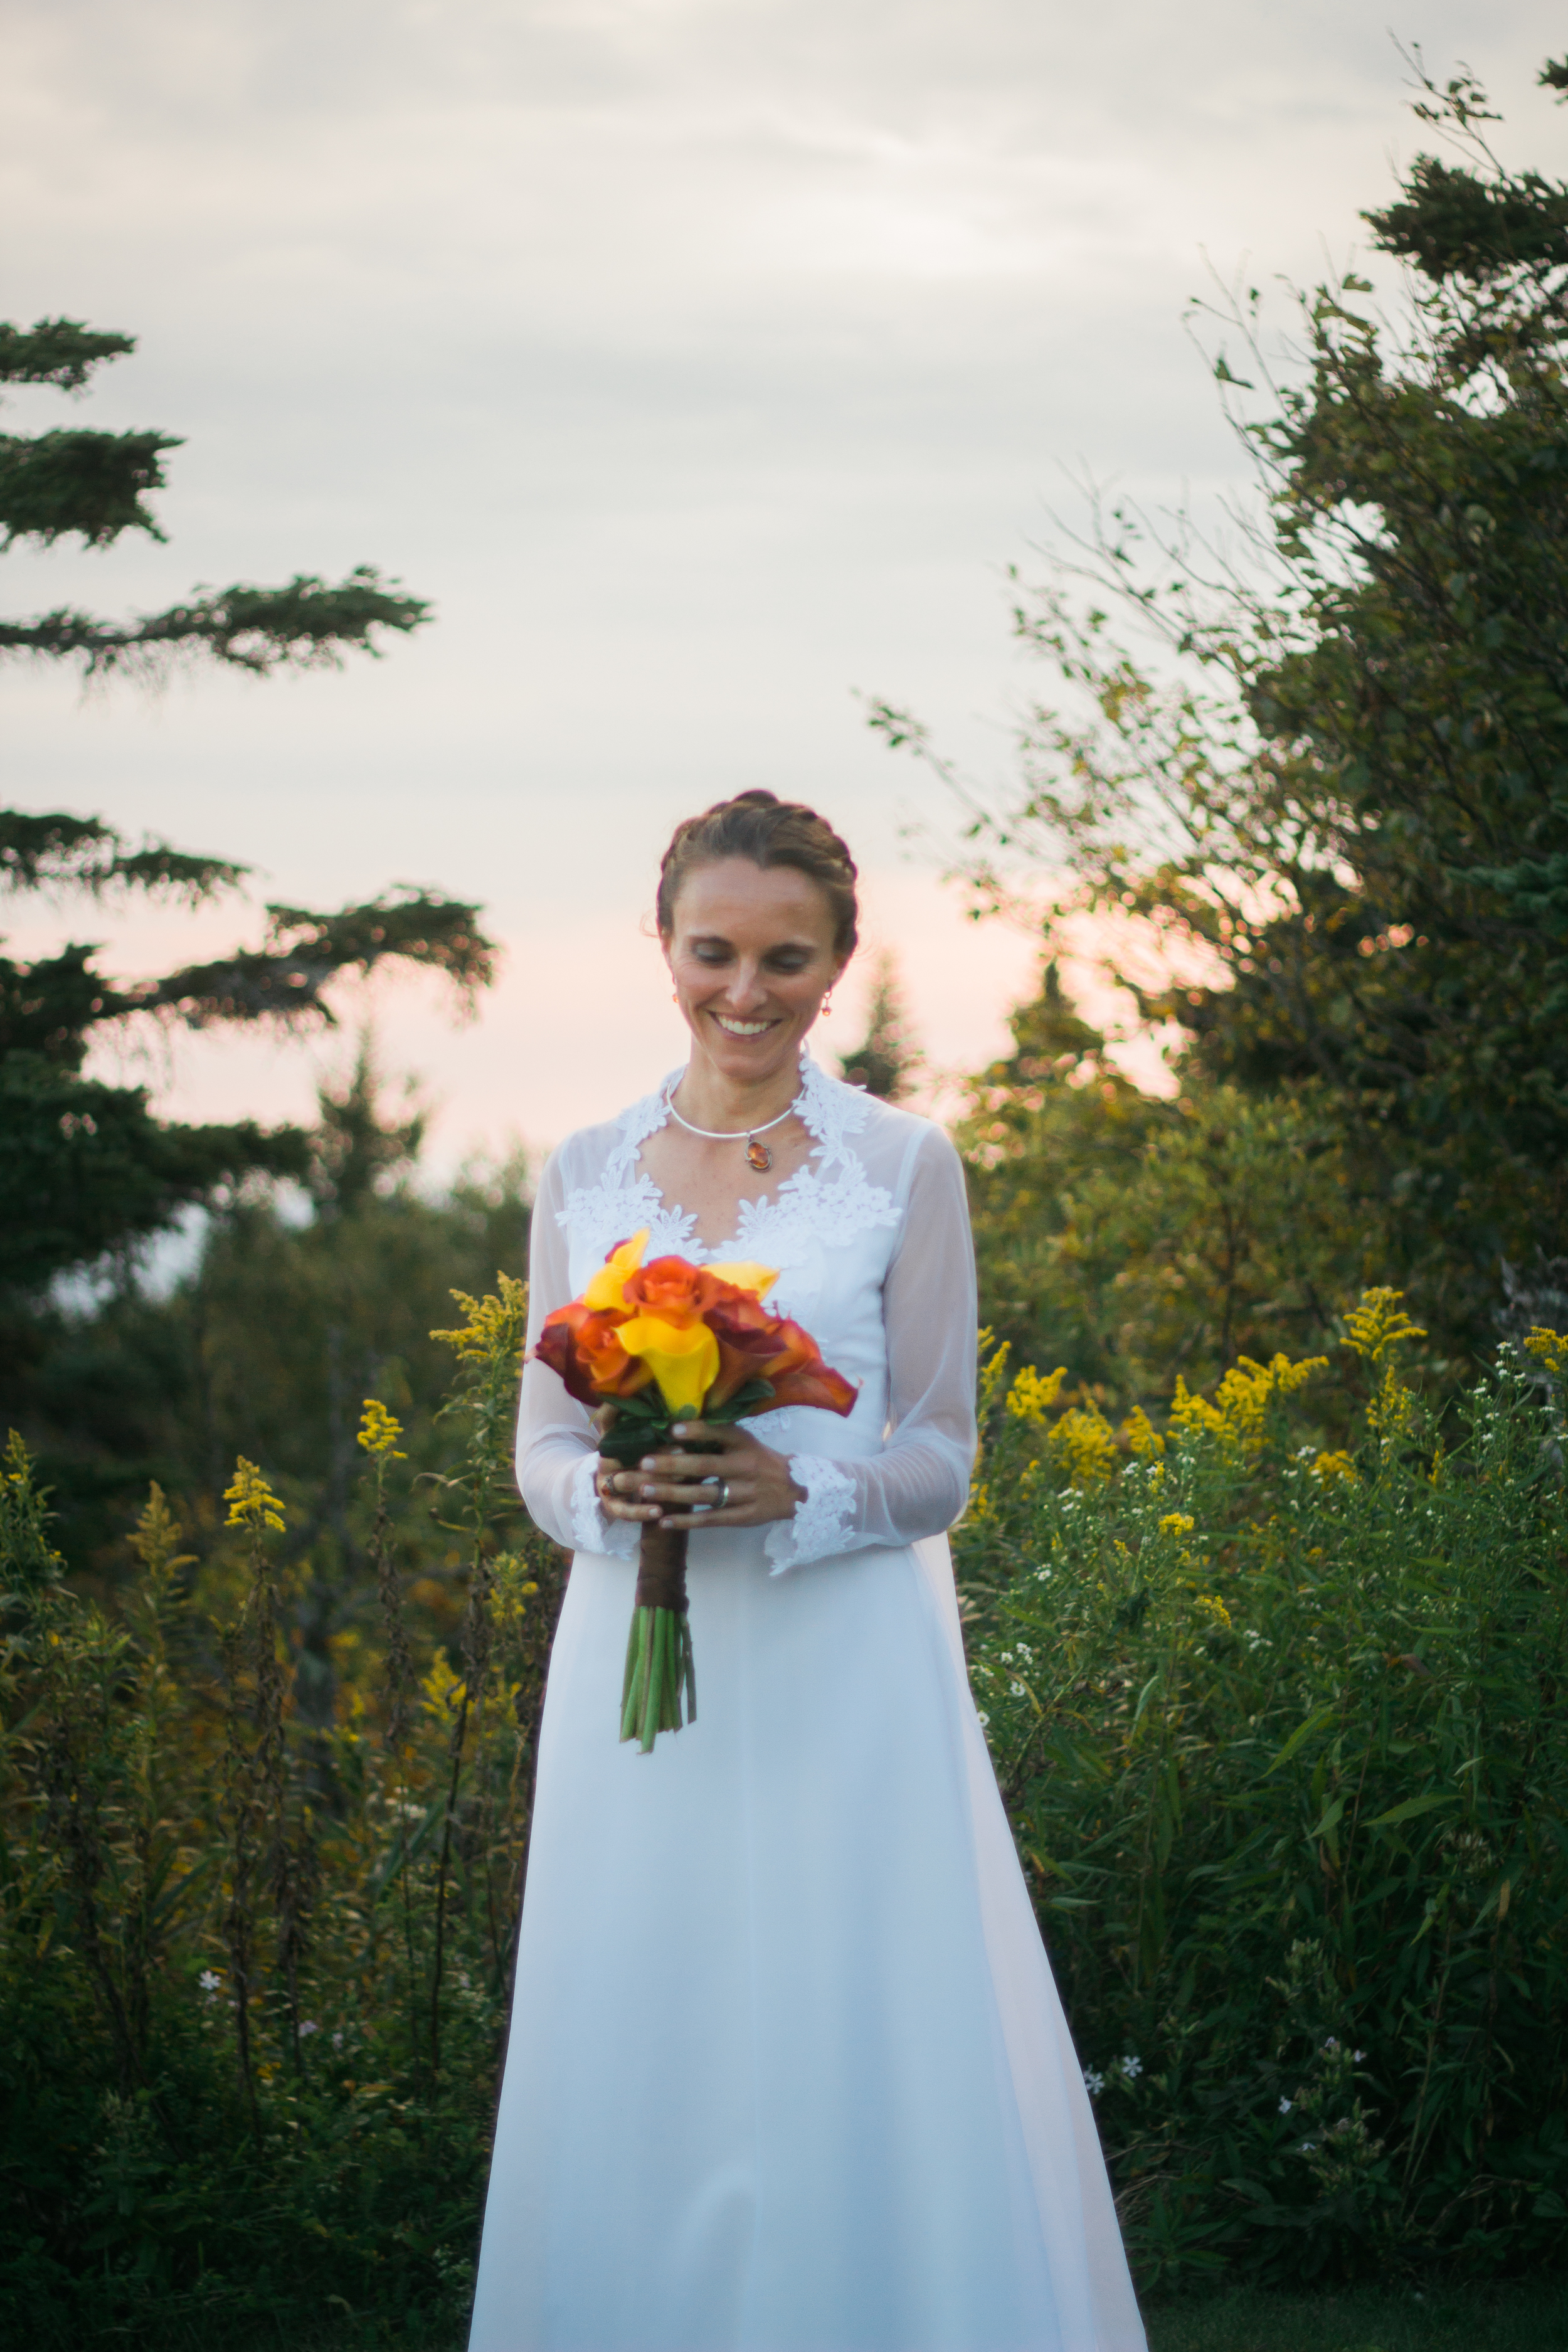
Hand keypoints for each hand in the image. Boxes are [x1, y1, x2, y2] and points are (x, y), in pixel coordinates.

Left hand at [595, 1420, 804, 1532]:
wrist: (795, 1489)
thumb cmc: (759, 1460)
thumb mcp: (746, 1442)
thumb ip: (718, 1436)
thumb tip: (676, 1426)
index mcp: (745, 1443)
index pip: (721, 1433)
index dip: (698, 1431)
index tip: (673, 1429)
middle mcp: (745, 1466)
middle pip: (706, 1465)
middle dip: (674, 1464)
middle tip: (645, 1463)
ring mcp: (745, 1493)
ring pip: (705, 1495)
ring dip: (674, 1493)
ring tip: (646, 1491)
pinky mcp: (744, 1516)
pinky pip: (712, 1519)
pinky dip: (688, 1521)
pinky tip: (665, 1521)